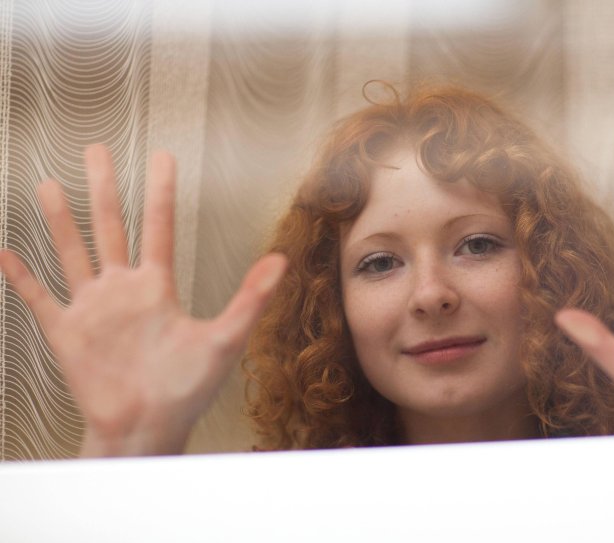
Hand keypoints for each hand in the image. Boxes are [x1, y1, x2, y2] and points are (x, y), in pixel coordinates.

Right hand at [0, 145, 286, 455]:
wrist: (148, 427)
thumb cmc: (188, 389)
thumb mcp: (225, 340)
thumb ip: (250, 299)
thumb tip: (282, 262)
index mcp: (157, 287)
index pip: (158, 226)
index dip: (160, 191)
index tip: (162, 156)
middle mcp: (123, 290)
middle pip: (110, 226)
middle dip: (102, 188)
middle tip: (95, 150)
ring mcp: (93, 309)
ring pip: (72, 252)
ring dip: (60, 219)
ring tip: (49, 184)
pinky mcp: (67, 333)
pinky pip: (38, 299)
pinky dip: (20, 277)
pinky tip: (5, 252)